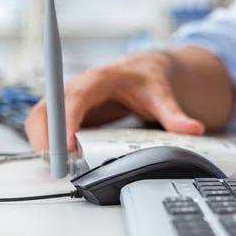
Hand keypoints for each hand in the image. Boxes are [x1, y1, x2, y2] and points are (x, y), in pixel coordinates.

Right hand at [26, 51, 204, 152]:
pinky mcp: (66, 110)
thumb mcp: (163, 97)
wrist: (143, 71)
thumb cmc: (148, 81)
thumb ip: (175, 115)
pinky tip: (56, 157)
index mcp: (100, 78)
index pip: (77, 96)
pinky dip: (45, 140)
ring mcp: (68, 97)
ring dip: (42, 140)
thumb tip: (194, 129)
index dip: (68, 118)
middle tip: (58, 163)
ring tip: (56, 164)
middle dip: (48, 135)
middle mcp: (79, 85)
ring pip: (41, 115)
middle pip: (49, 106)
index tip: (67, 143)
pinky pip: (45, 123)